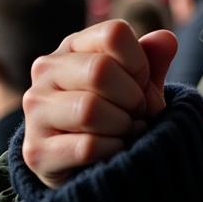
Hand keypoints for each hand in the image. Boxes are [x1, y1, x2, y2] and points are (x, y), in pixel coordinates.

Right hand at [21, 20, 176, 188]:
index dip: (139, 63)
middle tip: (139, 115)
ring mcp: (36, 110)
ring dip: (122, 126)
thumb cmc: (118, 113)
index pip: (114, 34)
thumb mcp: (139, 84)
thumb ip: (153, 60)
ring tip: (127, 132)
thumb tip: (167, 38)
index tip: (142, 85)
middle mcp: (46, 70)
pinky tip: (115, 151)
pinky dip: (112, 150)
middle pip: (100, 70)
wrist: (91, 167)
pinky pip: (86, 147)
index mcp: (73, 45)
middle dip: (132, 98)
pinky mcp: (36, 151)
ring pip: (89, 110)